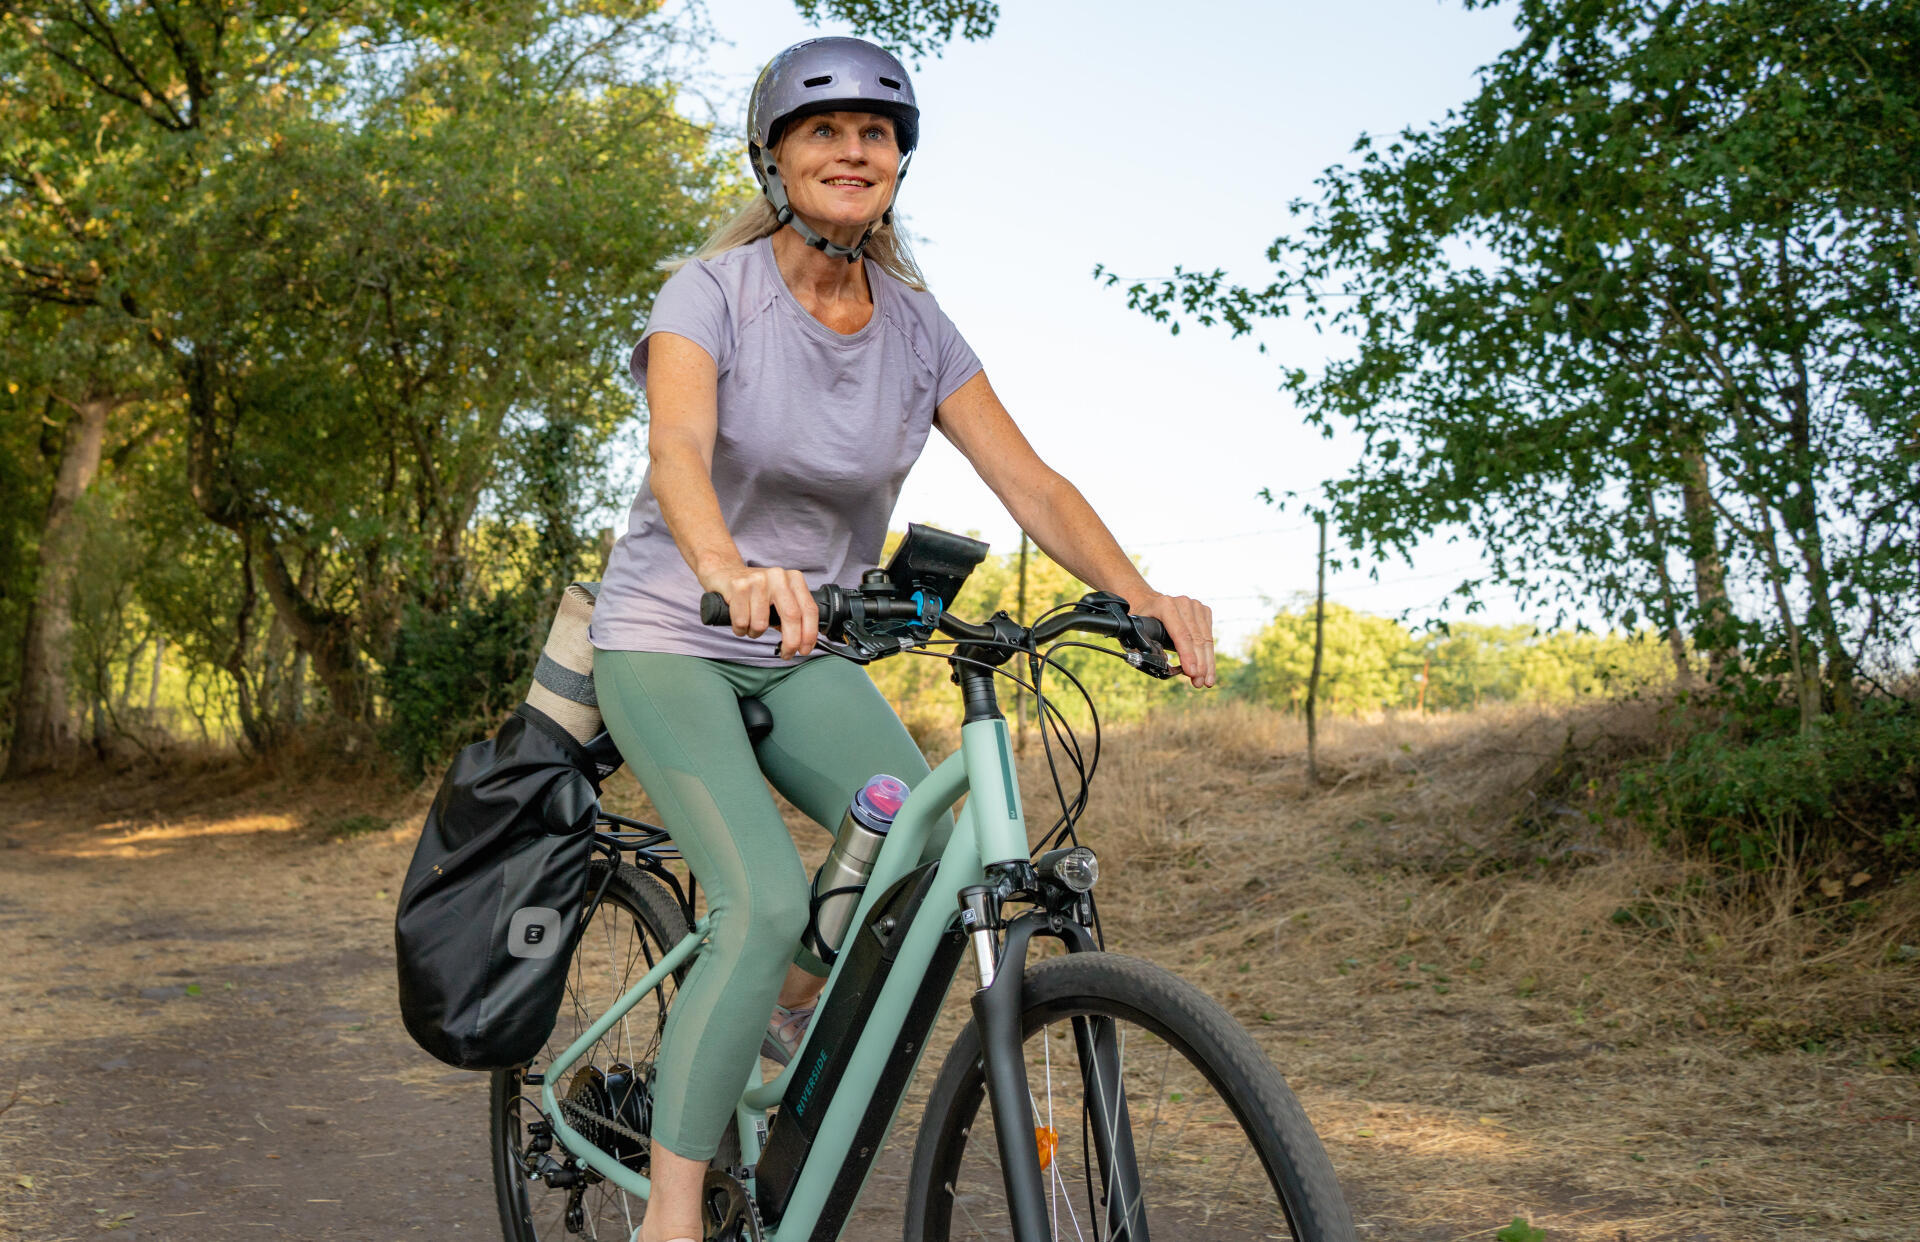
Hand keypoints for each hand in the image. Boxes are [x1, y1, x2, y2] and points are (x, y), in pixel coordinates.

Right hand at [696, 565, 819, 658]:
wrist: (724, 572)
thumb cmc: (755, 590)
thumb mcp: (779, 597)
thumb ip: (792, 614)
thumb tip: (802, 641)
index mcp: (793, 579)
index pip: (809, 609)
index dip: (809, 634)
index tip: (805, 650)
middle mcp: (778, 576)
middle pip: (791, 616)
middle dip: (791, 641)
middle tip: (787, 654)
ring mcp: (758, 580)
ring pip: (761, 624)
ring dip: (755, 633)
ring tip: (751, 625)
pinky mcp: (738, 586)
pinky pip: (742, 622)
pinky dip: (740, 629)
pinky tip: (739, 622)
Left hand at [1131, 592, 1215, 688]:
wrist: (1149, 602)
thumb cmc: (1142, 620)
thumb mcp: (1136, 632)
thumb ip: (1145, 647)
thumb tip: (1162, 664)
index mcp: (1165, 605)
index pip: (1181, 634)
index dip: (1188, 655)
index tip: (1192, 672)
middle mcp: (1183, 603)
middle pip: (1197, 639)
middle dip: (1200, 664)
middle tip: (1199, 683)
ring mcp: (1195, 606)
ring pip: (1206, 639)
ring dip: (1207, 663)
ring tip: (1206, 681)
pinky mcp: (1204, 611)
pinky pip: (1209, 637)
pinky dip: (1208, 655)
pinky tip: (1207, 669)